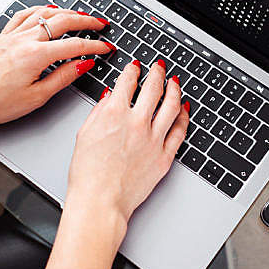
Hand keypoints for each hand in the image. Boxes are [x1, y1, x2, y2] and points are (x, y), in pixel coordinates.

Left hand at [0, 6, 113, 126]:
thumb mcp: (36, 97)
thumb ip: (62, 78)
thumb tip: (82, 65)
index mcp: (35, 56)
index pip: (74, 45)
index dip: (94, 46)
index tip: (105, 47)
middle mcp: (24, 40)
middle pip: (62, 21)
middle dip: (85, 20)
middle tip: (100, 24)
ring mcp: (13, 36)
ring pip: (44, 14)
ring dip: (65, 11)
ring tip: (79, 14)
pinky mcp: (3, 37)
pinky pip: (23, 15)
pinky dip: (38, 10)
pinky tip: (45, 10)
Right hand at [65, 58, 189, 232]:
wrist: (100, 201)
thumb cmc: (88, 175)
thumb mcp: (84, 135)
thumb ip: (99, 112)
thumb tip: (108, 97)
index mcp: (114, 113)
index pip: (127, 82)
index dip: (132, 70)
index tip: (135, 67)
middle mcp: (137, 123)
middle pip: (153, 88)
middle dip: (157, 72)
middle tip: (158, 67)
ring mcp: (154, 139)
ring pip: (172, 105)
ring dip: (174, 89)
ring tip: (174, 82)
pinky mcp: (164, 156)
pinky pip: (180, 131)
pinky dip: (184, 116)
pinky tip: (184, 109)